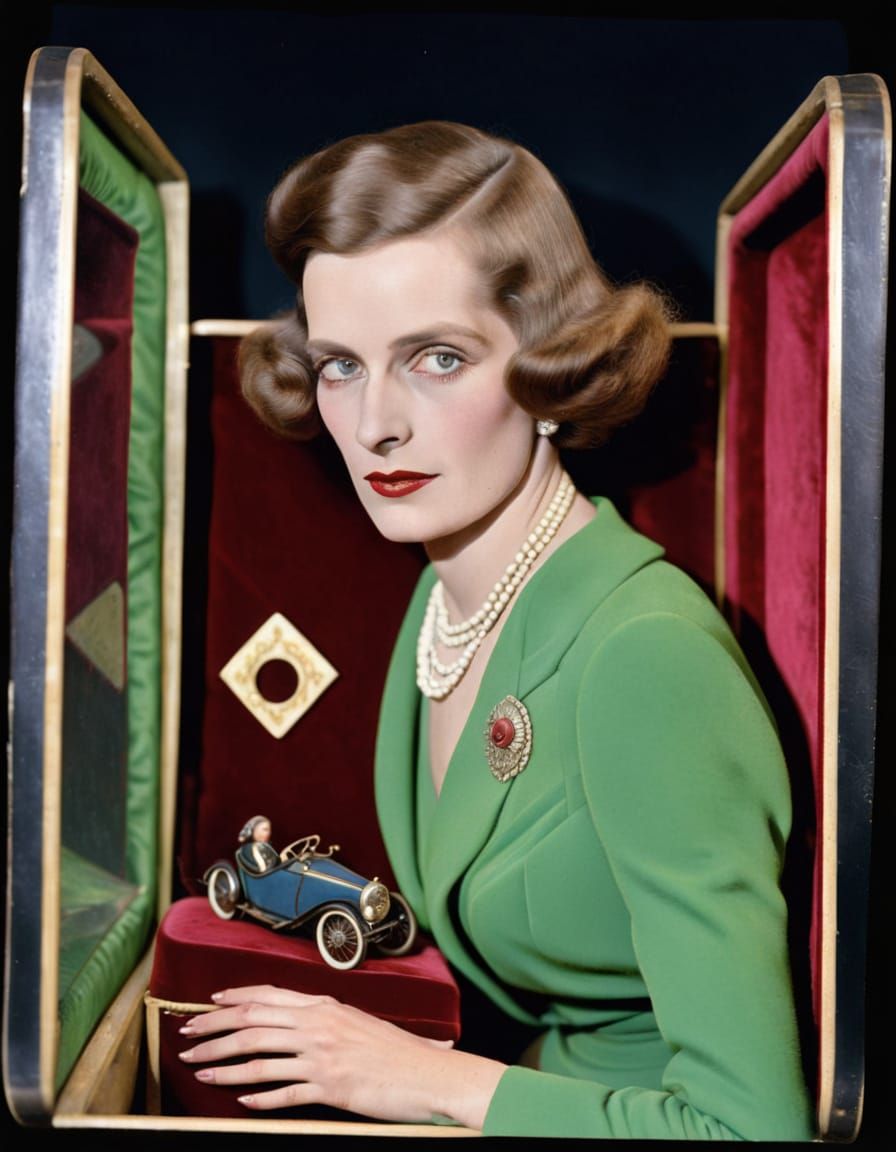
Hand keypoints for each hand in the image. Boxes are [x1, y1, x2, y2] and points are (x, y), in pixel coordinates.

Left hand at [177, 984, 505, 1126]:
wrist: (431, 1073)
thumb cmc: (399, 1051)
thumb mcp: (360, 1023)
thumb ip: (329, 1019)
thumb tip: (304, 1019)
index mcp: (326, 1005)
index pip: (269, 995)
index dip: (234, 998)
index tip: (208, 1004)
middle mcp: (320, 1025)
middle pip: (252, 1022)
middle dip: (212, 1030)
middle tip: (186, 1038)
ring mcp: (323, 1056)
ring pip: (258, 1057)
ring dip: (221, 1065)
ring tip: (197, 1070)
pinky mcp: (330, 1087)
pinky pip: (283, 1093)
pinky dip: (257, 1097)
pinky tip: (239, 1100)